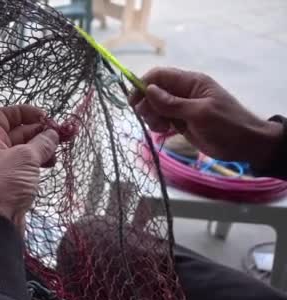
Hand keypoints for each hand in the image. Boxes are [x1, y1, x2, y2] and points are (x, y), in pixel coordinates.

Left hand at [0, 105, 58, 233]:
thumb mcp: (25, 158)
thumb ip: (42, 143)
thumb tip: (52, 134)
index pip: (4, 114)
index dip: (25, 112)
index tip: (45, 116)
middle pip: (17, 132)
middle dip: (40, 131)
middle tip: (61, 134)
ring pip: (23, 150)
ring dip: (42, 148)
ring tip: (58, 151)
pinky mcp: (7, 183)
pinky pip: (24, 166)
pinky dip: (38, 163)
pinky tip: (51, 164)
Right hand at [129, 67, 282, 169]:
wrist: (246, 145)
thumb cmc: (227, 125)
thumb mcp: (200, 113)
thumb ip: (172, 103)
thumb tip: (148, 89)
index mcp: (191, 82)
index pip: (160, 76)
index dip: (143, 85)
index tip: (133, 101)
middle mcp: (184, 92)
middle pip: (154, 91)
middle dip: (146, 104)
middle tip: (147, 118)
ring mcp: (182, 107)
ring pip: (155, 106)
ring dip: (151, 116)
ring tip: (160, 128)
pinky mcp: (181, 122)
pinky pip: (162, 119)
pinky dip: (158, 125)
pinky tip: (164, 132)